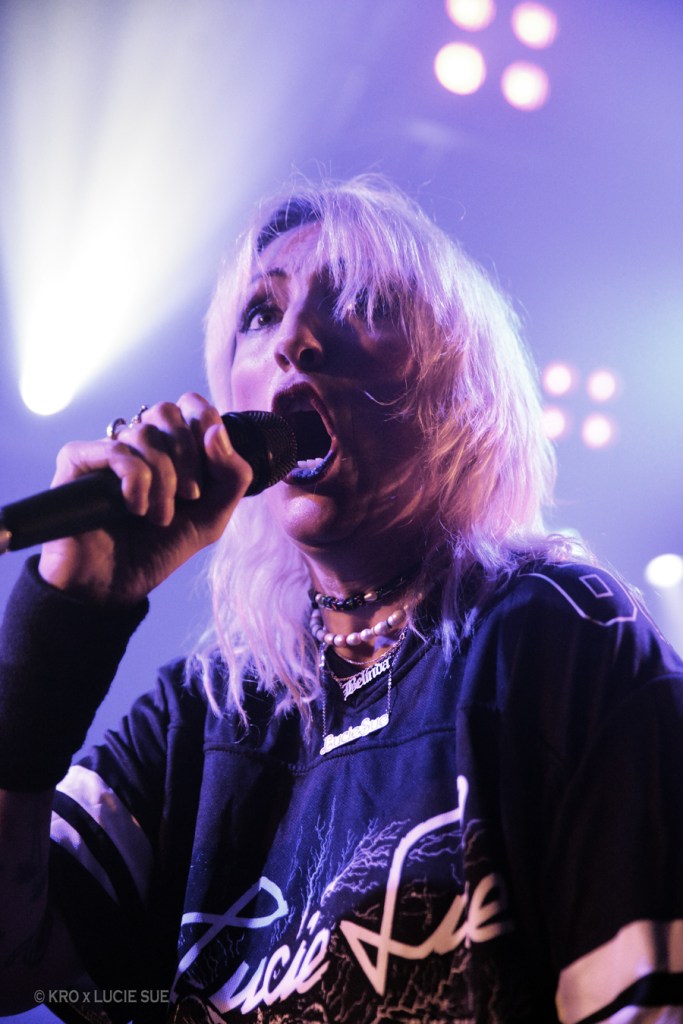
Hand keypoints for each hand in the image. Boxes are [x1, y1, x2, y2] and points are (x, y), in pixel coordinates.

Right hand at [38, 393, 252, 605]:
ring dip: (163, 480)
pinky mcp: (77, 461)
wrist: (117, 585)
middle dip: (188, 456)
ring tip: (160, 517)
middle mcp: (137, 442)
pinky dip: (137, 481)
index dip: (206, 424)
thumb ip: (232, 476)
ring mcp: (106, 449)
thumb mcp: (212, 517)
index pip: (191, 405)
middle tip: (190, 497)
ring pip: (145, 434)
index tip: (213, 465)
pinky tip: (135, 508)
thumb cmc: (160, 548)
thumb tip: (216, 430)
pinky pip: (116, 451)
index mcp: (170, 446)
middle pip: (167, 411)